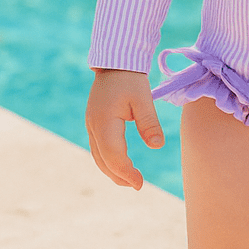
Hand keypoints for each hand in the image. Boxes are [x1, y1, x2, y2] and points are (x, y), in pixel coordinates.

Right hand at [85, 68, 164, 189]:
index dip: (126, 172)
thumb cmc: (131, 79)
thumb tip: (157, 146)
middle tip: (138, 186)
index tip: (140, 184)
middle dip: (119, 176)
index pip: (113, 156)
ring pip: (98, 156)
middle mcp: (93, 126)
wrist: (115, 63)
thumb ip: (149, 123)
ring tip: (130, 180)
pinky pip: (98, 148)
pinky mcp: (94, 123)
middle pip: (103, 161)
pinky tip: (120, 164)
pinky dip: (108, 160)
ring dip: (112, 170)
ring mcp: (91, 125)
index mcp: (104, 122)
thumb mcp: (144, 99)